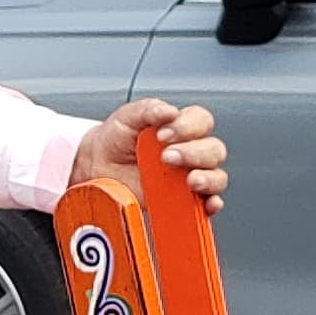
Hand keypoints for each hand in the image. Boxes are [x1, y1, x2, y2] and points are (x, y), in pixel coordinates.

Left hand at [72, 95, 228, 214]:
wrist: (98, 166)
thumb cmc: (117, 139)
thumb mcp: (128, 117)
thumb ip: (148, 110)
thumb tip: (168, 111)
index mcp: (181, 127)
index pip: (201, 121)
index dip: (188, 127)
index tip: (163, 135)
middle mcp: (191, 151)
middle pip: (213, 149)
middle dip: (194, 153)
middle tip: (167, 157)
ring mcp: (190, 177)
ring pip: (216, 176)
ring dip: (207, 178)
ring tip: (189, 180)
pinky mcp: (185, 201)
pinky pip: (208, 204)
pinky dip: (211, 205)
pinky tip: (205, 203)